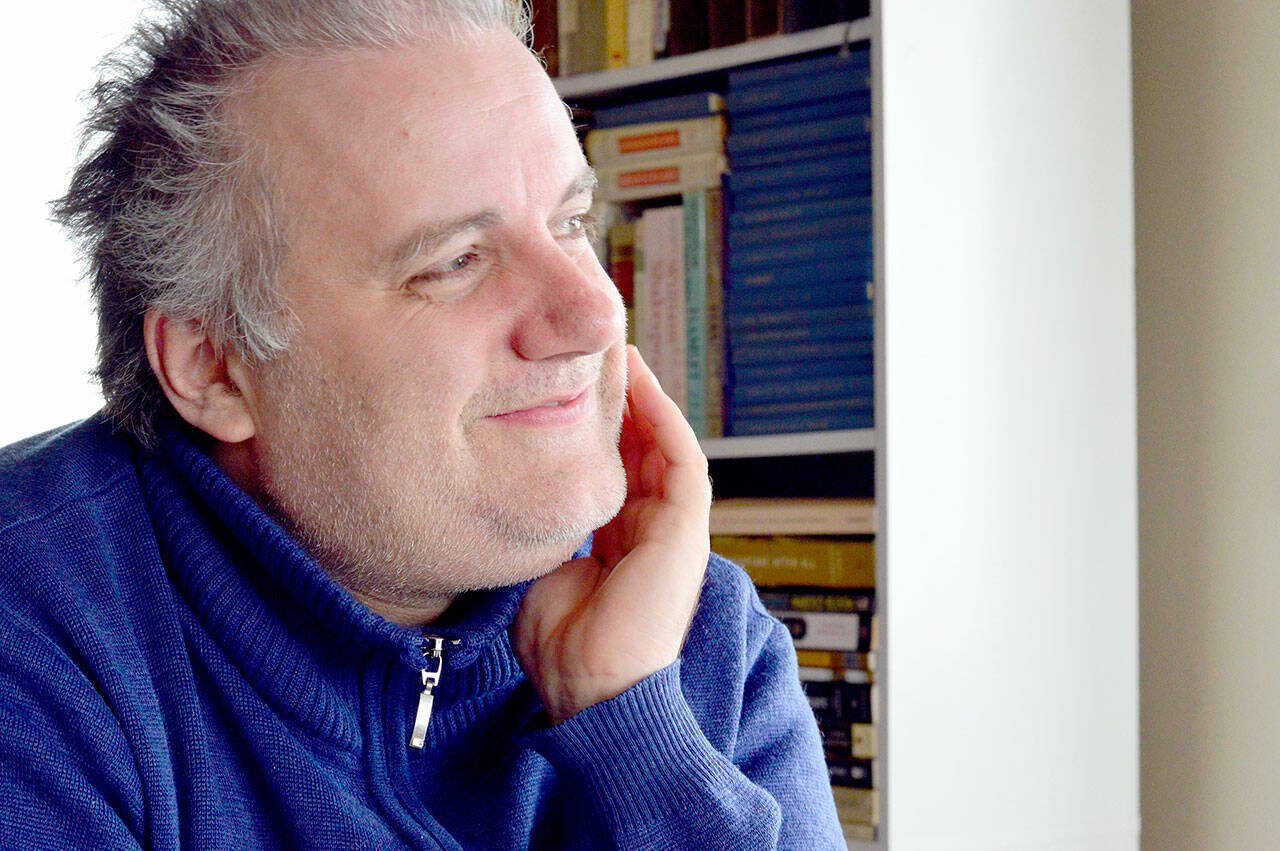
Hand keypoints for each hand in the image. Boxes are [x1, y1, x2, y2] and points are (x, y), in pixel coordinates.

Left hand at [512, 346, 711, 724]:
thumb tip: (528, 494)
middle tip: (594, 352)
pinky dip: (663, 418)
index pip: (612, 468)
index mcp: (618, 541)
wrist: (591, 685)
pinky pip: (681, 459)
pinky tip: (641, 383)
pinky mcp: (686, 528)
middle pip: (639, 448)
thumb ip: (547, 531)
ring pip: (663, 445)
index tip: (566, 385)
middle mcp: (648, 529)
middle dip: (619, 400)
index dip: (594, 426)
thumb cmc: (563, 646)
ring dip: (644, 397)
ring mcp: (672, 528)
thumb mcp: (545, 570)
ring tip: (620, 354)